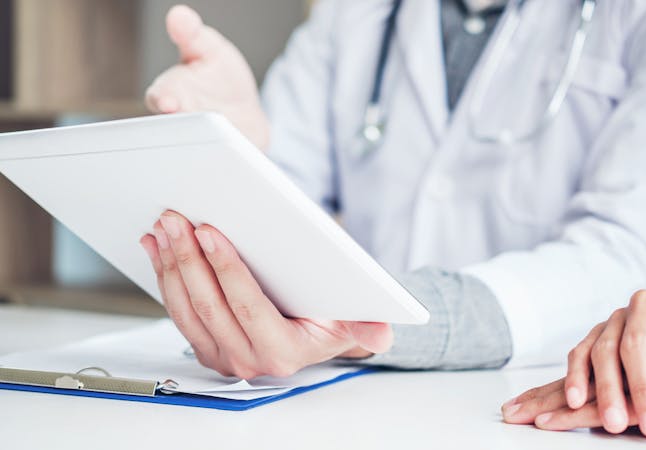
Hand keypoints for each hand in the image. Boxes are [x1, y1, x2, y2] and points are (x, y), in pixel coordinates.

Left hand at [139, 211, 391, 377]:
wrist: (313, 336)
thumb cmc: (332, 319)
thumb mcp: (353, 321)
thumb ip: (366, 327)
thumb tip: (382, 333)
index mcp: (282, 352)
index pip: (247, 307)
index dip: (226, 268)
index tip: (210, 232)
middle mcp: (247, 360)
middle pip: (208, 304)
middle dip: (189, 257)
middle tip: (177, 218)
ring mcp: (220, 355)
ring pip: (184, 307)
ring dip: (170, 263)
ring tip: (164, 226)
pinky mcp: (203, 344)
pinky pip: (175, 309)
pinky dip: (163, 273)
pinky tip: (156, 245)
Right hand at [145, 5, 269, 148]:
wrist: (245, 115)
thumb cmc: (221, 80)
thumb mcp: (211, 50)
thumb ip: (194, 36)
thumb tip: (180, 15)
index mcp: (171, 94)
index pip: (158, 96)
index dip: (162, 99)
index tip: (168, 102)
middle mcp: (180, 123)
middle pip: (172, 129)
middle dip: (180, 127)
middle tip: (190, 126)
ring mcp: (199, 144)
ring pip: (194, 150)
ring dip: (203, 145)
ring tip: (215, 140)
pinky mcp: (218, 161)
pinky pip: (220, 164)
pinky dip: (226, 160)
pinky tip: (235, 155)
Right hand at [502, 289, 645, 436]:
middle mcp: (644, 305)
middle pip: (637, 344)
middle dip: (643, 388)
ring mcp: (614, 318)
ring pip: (604, 351)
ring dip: (607, 390)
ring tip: (615, 423)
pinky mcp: (594, 334)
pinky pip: (579, 353)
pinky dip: (576, 377)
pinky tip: (577, 403)